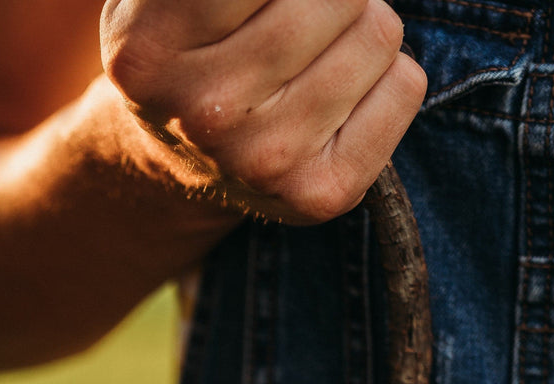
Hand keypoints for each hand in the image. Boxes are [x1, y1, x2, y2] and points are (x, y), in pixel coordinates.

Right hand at [99, 0, 427, 221]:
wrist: (180, 156)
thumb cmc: (193, 38)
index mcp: (147, 47)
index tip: (269, 1)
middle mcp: (201, 113)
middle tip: (291, 16)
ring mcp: (261, 161)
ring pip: (379, 32)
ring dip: (359, 28)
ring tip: (309, 58)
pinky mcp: (316, 194)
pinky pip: (406, 87)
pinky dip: (386, 80)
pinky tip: (333, 101)